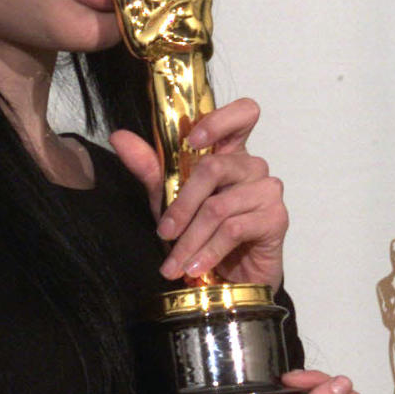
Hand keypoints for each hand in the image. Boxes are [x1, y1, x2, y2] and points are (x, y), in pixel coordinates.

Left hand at [110, 98, 286, 290]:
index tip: (192, 140)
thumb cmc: (201, 232)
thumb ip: (149, 166)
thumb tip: (118, 137)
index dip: (220, 120)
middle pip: (215, 167)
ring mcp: (268, 191)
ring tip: (175, 264)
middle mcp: (252, 166)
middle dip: (182, 205)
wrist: (230, 280)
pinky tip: (196, 267)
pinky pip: (234, 229)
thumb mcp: (168, 197)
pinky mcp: (276, 219)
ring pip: (220, 205)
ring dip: (191, 239)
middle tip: (164, 233)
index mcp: (230, 152)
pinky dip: (209, 251)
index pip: (243, 114)